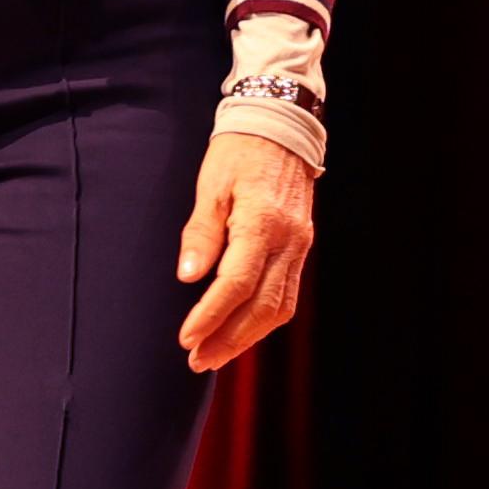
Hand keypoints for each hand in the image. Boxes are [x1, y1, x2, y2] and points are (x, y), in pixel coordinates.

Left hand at [175, 133, 316, 371]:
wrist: (281, 128)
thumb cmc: (238, 153)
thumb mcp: (210, 185)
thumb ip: (201, 234)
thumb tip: (188, 277)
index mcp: (261, 222)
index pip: (236, 283)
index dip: (211, 315)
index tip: (186, 338)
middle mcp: (287, 240)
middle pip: (261, 305)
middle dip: (228, 339)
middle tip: (196, 360)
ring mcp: (299, 245)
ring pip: (279, 307)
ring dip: (247, 337)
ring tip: (215, 356)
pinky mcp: (301, 248)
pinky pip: (287, 295)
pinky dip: (263, 320)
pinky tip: (240, 332)